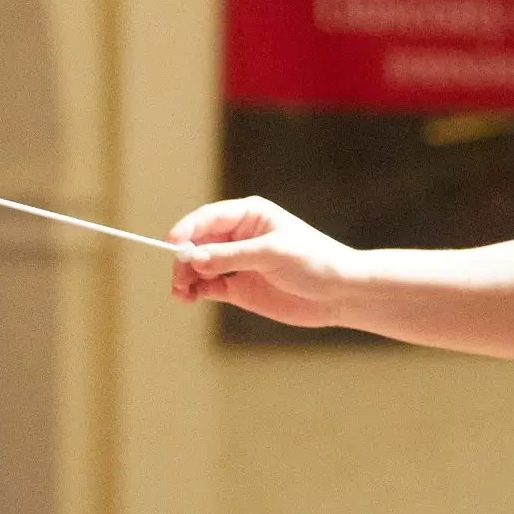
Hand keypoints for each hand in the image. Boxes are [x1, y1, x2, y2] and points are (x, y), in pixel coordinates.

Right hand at [167, 198, 353, 328]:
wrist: (340, 293)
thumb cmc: (314, 262)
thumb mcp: (272, 254)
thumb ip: (231, 256)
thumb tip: (193, 259)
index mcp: (249, 216)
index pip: (208, 218)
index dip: (187, 230)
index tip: (173, 245)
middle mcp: (239, 236)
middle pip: (198, 243)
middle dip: (184, 258)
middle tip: (178, 278)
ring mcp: (238, 262)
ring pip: (199, 266)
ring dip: (186, 277)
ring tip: (180, 293)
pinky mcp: (239, 287)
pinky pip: (209, 286)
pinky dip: (196, 291)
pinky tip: (190, 298)